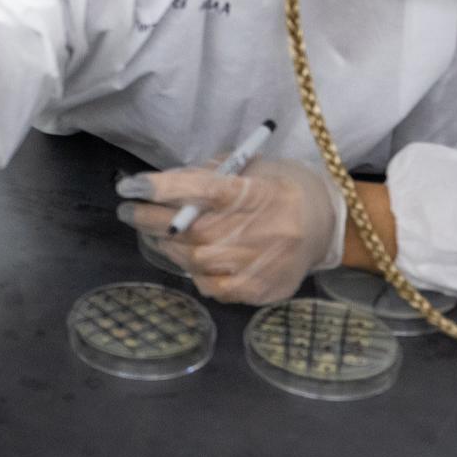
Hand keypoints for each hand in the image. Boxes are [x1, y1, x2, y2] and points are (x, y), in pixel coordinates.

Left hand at [117, 158, 344, 303]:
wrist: (327, 224)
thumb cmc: (281, 188)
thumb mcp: (251, 168)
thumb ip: (208, 175)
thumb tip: (161, 185)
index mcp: (257, 191)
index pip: (202, 189)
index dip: (162, 188)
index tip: (129, 185)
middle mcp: (260, 228)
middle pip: (191, 229)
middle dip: (151, 219)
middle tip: (129, 211)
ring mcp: (261, 263)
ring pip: (195, 260)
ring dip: (169, 246)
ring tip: (160, 234)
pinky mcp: (260, 288)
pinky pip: (212, 287)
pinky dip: (194, 273)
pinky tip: (192, 260)